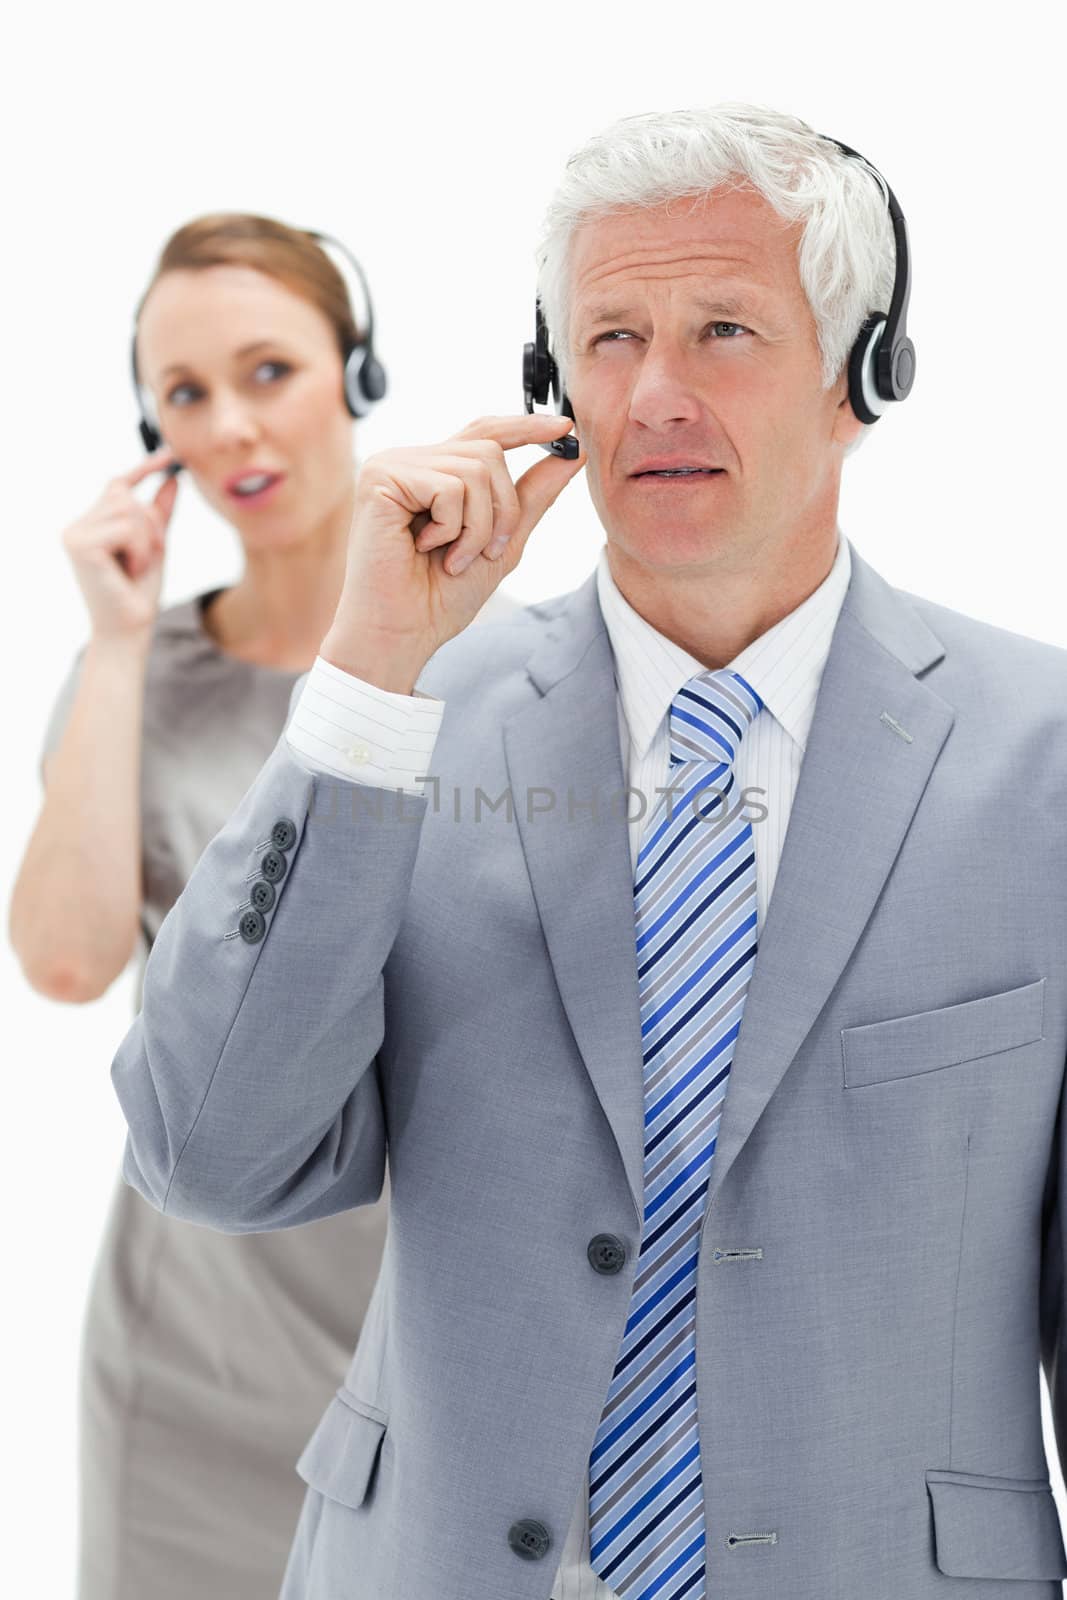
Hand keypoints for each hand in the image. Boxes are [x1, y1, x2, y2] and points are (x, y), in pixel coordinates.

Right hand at [61, 446, 180, 641]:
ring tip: (135, 568)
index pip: (118, 485)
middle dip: (148, 527)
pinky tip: (129, 572)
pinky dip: (140, 551)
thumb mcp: (154, 545)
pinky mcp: (80, 545)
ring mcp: (74, 534)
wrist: (130, 629)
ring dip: (145, 542)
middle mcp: (77, 525)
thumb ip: (159, 514)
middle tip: (143, 560)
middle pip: (126, 496)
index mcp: (90, 524)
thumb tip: (173, 479)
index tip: (173, 455)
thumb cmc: (139, 592)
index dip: (145, 469)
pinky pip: (126, 529)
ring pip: (128, 510)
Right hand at [321, 414, 584, 692]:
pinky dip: (451, 528)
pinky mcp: (380, 477)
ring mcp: (393, 465)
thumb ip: (533, 496)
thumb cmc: (441, 596)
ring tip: (452, 558)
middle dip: (502, 511)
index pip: (486, 433)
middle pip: (490, 453)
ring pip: (475, 470)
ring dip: (477, 527)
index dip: (526, 427)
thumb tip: (574, 452)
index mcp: (437, 472)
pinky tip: (424, 549)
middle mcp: (413, 461)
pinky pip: (448, 487)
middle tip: (485, 553)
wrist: (404, 631)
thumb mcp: (502, 542)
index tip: (566, 427)